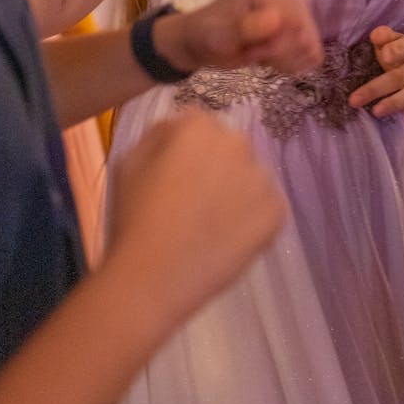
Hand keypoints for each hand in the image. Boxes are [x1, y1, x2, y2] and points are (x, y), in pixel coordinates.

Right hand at [108, 111, 286, 322]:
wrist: (152, 278)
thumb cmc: (133, 219)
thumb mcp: (128, 162)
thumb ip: (156, 134)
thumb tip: (175, 129)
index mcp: (198, 128)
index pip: (198, 125)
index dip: (184, 149)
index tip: (172, 175)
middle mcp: (236, 144)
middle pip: (228, 148)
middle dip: (214, 166)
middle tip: (192, 201)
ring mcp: (260, 179)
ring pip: (250, 177)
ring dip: (236, 191)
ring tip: (210, 225)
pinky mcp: (276, 213)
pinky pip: (267, 207)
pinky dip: (252, 219)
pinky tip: (227, 239)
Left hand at [155, 0, 323, 76]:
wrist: (205, 40)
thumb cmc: (209, 34)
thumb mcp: (221, 35)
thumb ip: (246, 28)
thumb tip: (277, 19)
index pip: (293, 24)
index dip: (274, 46)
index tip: (249, 49)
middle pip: (304, 36)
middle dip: (277, 54)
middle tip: (252, 50)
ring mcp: (297, 5)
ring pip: (311, 47)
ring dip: (284, 59)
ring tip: (260, 51)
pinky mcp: (302, 23)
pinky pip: (313, 53)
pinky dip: (293, 62)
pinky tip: (273, 56)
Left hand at [349, 26, 403, 125]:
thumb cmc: (400, 53)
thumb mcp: (393, 41)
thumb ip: (384, 36)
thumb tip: (375, 35)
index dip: (396, 51)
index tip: (385, 56)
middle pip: (399, 76)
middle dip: (376, 88)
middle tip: (355, 99)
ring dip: (394, 103)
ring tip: (376, 111)